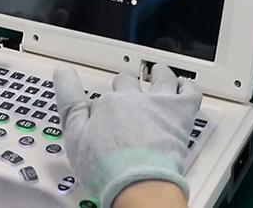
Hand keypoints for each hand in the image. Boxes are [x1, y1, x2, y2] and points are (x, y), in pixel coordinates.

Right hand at [53, 64, 201, 207]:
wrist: (138, 181)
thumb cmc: (106, 166)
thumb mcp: (74, 134)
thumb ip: (69, 101)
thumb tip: (62, 73)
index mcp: (107, 104)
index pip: (103, 98)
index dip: (101, 106)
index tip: (99, 113)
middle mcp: (132, 98)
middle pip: (129, 83)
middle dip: (126, 85)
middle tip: (127, 89)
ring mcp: (158, 103)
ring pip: (160, 78)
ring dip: (159, 74)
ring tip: (158, 73)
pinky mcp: (180, 112)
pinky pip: (189, 90)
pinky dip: (187, 85)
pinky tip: (184, 85)